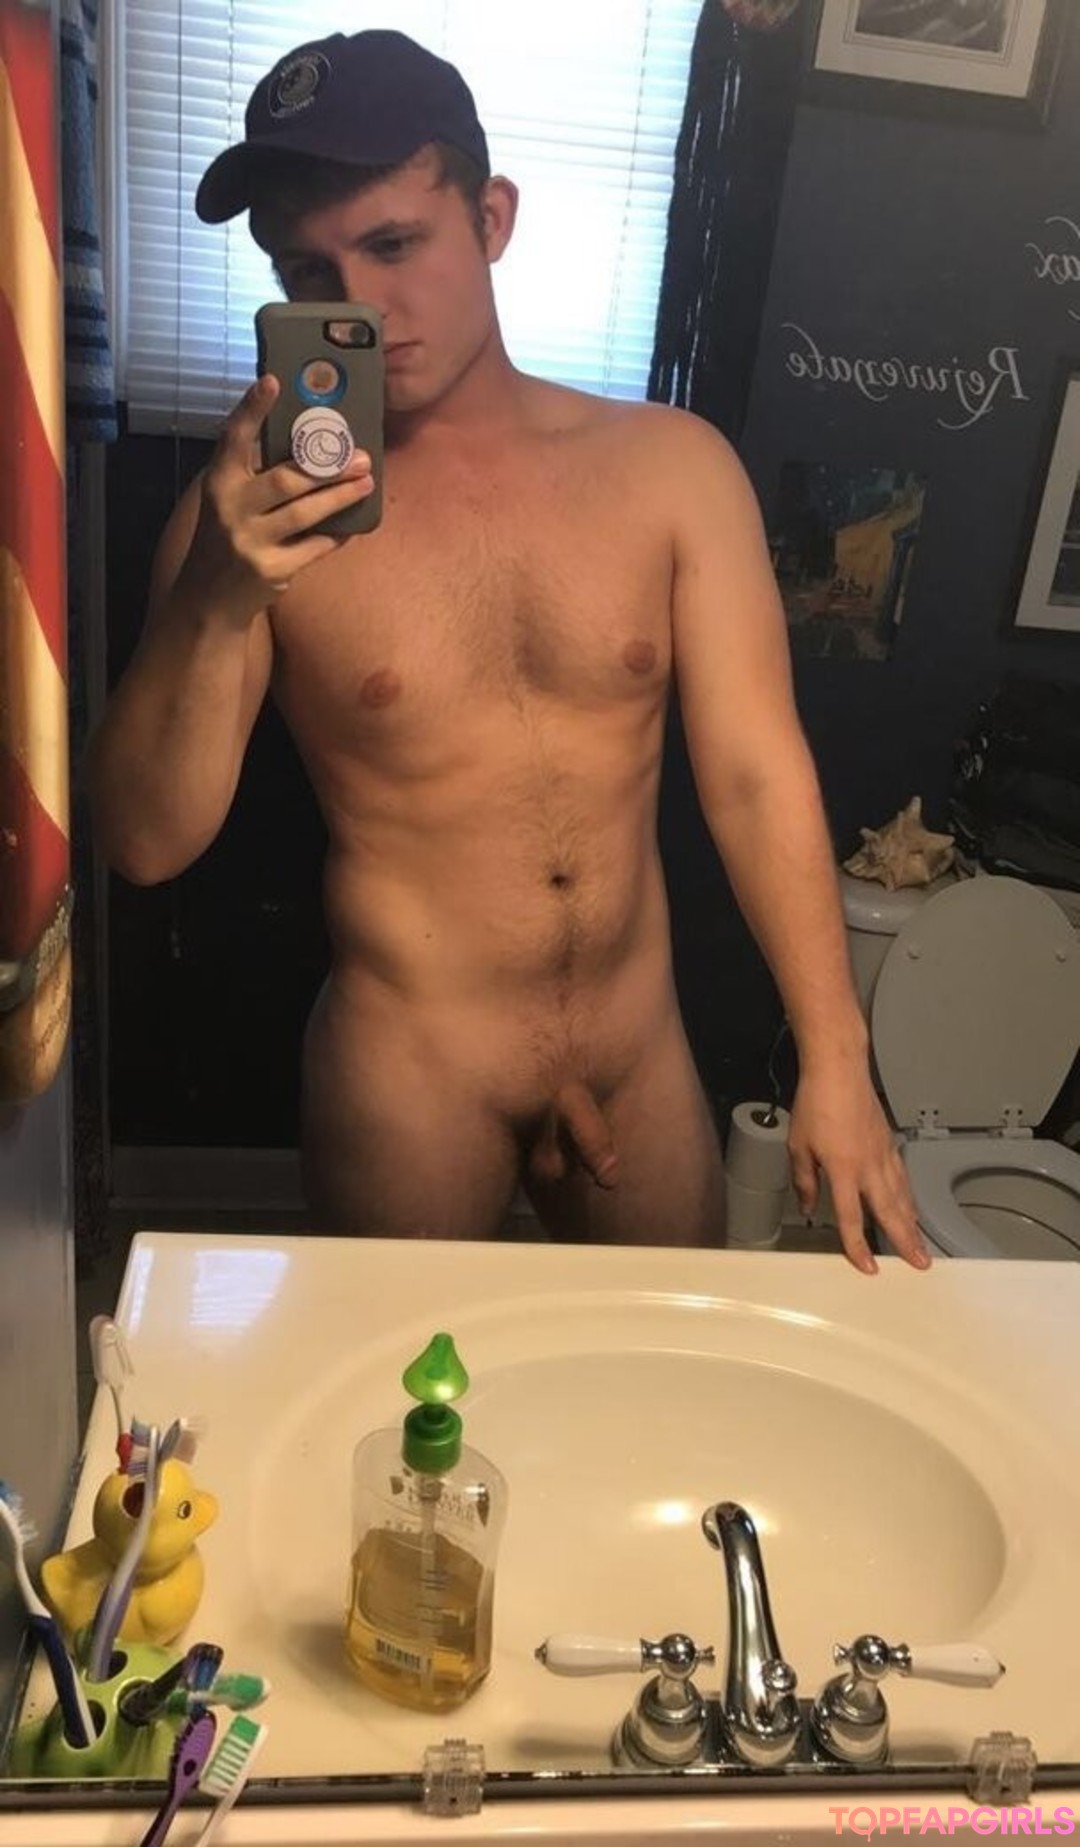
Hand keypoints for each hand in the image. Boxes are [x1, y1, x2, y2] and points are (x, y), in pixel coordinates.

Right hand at [174, 375, 374, 619]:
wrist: (209, 599)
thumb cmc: (227, 537)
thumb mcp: (228, 500)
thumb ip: (255, 474)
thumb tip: (310, 443)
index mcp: (219, 483)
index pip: (233, 439)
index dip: (252, 410)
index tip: (272, 381)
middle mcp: (230, 509)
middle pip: (285, 479)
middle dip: (328, 466)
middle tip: (360, 456)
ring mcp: (250, 542)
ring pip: (305, 513)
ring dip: (341, 496)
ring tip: (366, 482)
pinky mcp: (272, 570)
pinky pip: (315, 546)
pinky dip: (337, 533)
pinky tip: (354, 522)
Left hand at [788, 1061, 930, 1274]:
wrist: (839, 1070)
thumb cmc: (816, 1102)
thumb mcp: (798, 1145)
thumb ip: (804, 1180)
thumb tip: (809, 1205)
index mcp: (843, 1169)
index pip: (852, 1217)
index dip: (858, 1245)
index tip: (867, 1265)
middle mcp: (868, 1165)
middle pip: (889, 1212)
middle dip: (905, 1241)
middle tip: (919, 1264)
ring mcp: (882, 1154)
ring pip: (901, 1196)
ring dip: (912, 1223)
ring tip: (920, 1244)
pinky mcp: (888, 1143)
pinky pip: (901, 1177)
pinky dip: (908, 1196)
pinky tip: (911, 1206)